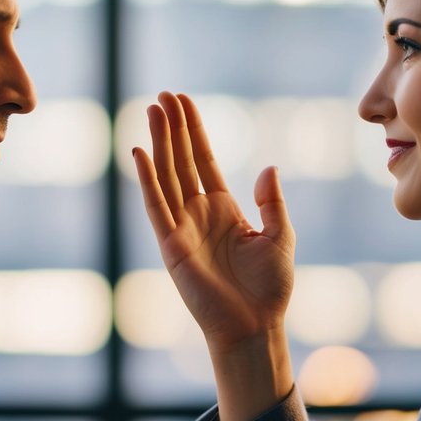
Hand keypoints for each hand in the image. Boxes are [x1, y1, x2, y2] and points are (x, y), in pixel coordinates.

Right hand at [132, 92, 295, 354]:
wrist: (254, 325)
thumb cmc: (269, 288)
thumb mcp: (280, 236)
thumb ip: (273, 202)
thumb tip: (268, 167)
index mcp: (223, 208)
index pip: (204, 159)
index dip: (193, 130)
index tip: (182, 102)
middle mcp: (198, 212)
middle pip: (181, 160)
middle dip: (172, 127)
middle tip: (164, 95)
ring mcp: (182, 227)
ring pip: (167, 175)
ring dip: (159, 142)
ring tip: (153, 110)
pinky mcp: (171, 245)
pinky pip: (156, 205)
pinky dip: (147, 178)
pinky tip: (140, 152)